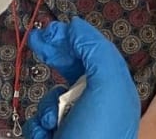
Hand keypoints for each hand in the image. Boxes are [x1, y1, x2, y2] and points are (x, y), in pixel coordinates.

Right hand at [24, 18, 138, 138]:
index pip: (95, 56)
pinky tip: (47, 134)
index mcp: (117, 92)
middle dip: (56, 59)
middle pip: (73, 73)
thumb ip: (96, 51)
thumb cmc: (101, 135)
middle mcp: (99, 108)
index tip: (51, 29)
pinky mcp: (56, 138)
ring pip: (52, 100)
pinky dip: (39, 126)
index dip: (73, 39)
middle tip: (38, 42)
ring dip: (48, 106)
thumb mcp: (108, 84)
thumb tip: (78, 28)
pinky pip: (40, 123)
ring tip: (55, 120)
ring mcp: (77, 126)